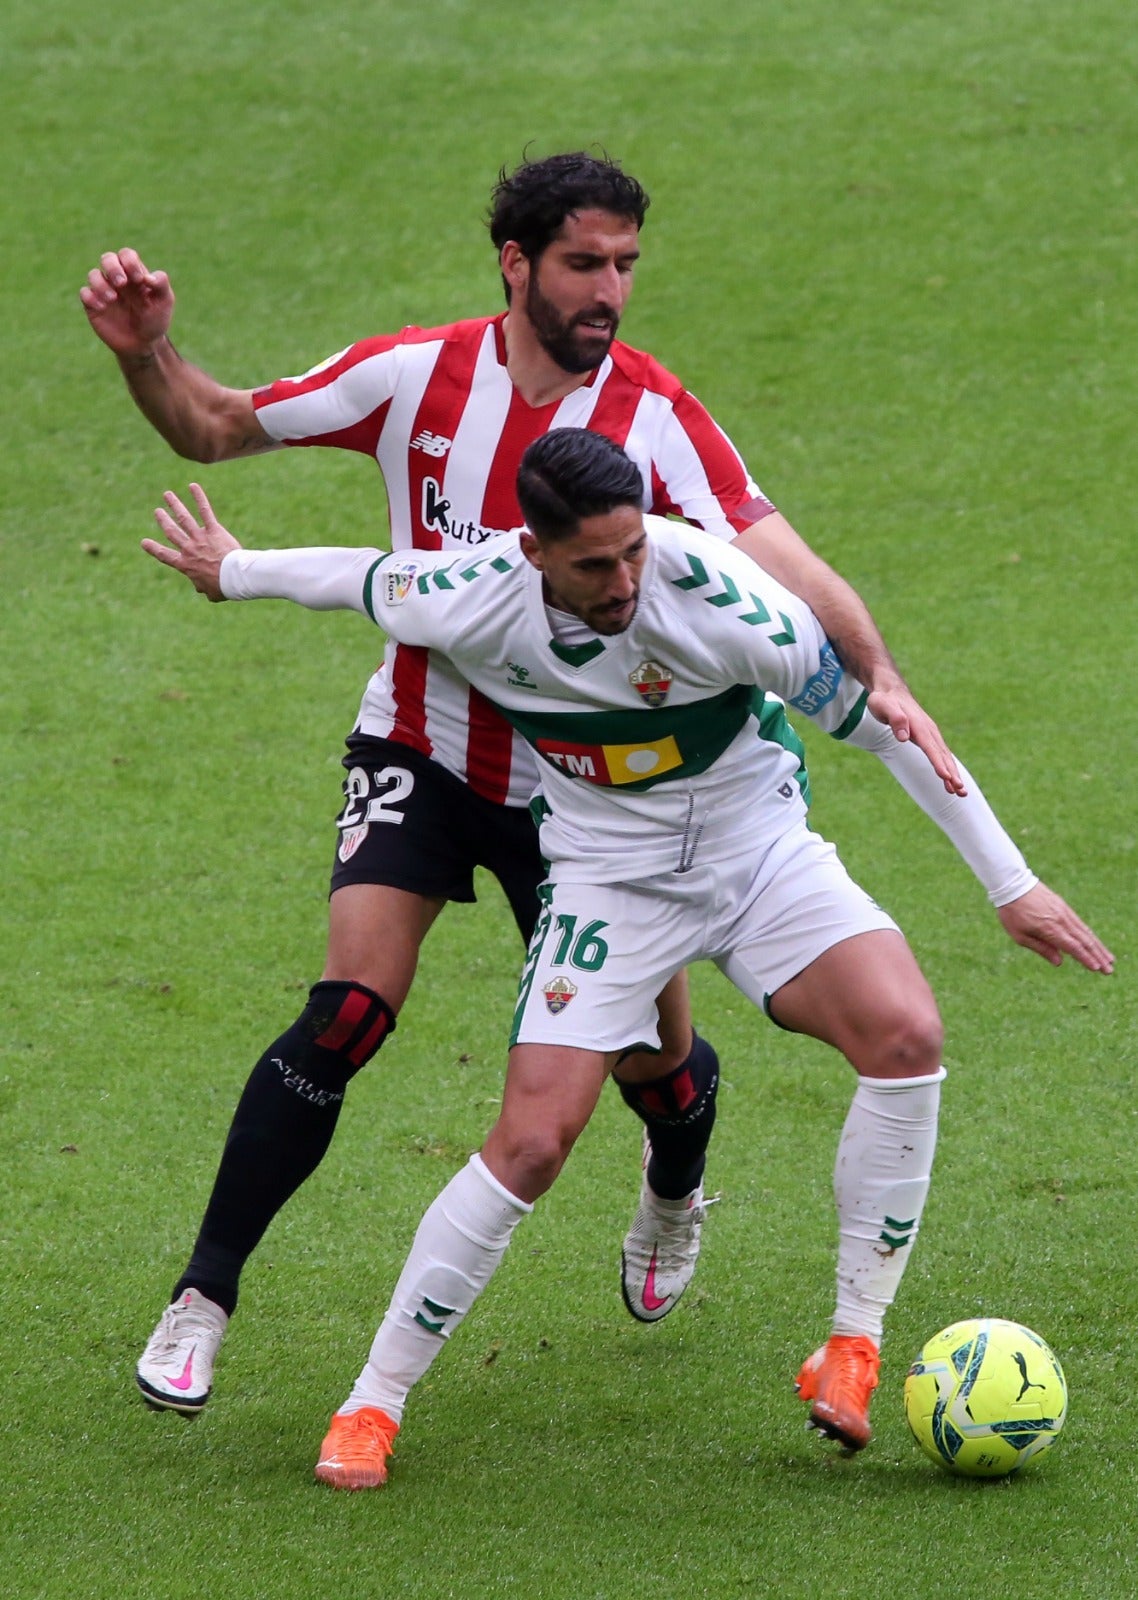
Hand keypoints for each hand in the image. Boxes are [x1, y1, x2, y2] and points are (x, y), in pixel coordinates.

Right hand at [80, 248, 174, 358]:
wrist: (143, 345)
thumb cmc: (155, 320)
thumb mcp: (164, 302)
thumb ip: (162, 284)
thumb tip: (149, 276)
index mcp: (134, 273)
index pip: (126, 255)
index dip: (129, 262)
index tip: (139, 279)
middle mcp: (117, 279)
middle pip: (107, 258)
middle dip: (112, 267)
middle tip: (121, 284)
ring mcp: (104, 291)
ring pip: (93, 274)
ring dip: (101, 284)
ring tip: (113, 299)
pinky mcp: (93, 305)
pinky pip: (84, 293)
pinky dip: (91, 297)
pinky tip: (102, 307)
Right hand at [142, 483, 239, 600]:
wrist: (234, 577)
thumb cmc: (224, 587)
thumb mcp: (210, 593)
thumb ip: (202, 588)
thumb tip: (201, 589)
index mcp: (185, 565)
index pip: (165, 555)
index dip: (153, 549)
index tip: (144, 542)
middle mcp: (189, 549)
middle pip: (172, 532)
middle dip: (163, 521)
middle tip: (158, 512)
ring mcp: (200, 538)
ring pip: (184, 518)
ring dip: (174, 504)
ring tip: (168, 495)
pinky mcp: (214, 530)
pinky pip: (205, 511)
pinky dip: (199, 497)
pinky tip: (193, 486)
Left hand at [866, 683, 965, 795]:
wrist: (892, 692)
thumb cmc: (884, 701)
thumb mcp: (883, 706)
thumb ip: (895, 719)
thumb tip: (904, 736)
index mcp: (919, 725)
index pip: (930, 747)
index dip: (937, 762)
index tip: (945, 777)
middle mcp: (929, 730)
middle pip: (942, 755)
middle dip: (952, 773)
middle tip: (960, 790)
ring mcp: (931, 734)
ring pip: (944, 756)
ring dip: (953, 774)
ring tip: (961, 792)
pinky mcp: (929, 738)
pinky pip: (940, 755)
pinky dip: (947, 768)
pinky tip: (950, 782)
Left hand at [997, 882, 1113, 973]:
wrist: (1013, 884)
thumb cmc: (1012, 913)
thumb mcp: (1019, 935)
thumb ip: (1041, 949)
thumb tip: (1060, 962)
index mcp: (1050, 929)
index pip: (1073, 947)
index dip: (1086, 958)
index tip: (1097, 969)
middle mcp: (1061, 920)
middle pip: (1084, 941)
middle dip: (1098, 957)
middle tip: (1109, 970)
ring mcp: (1064, 912)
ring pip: (1085, 932)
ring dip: (1099, 947)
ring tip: (1109, 959)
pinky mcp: (1064, 906)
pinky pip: (1080, 923)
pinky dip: (1090, 934)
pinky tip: (1095, 942)